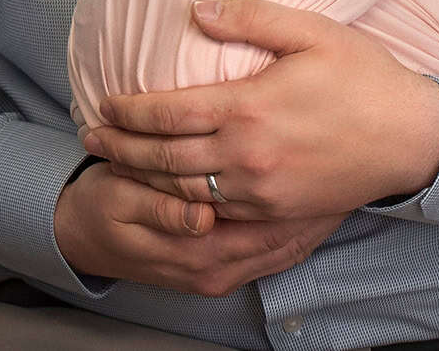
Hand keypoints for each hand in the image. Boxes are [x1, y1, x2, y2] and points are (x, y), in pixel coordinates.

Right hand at [53, 160, 343, 295]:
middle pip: (284, 242)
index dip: (301, 197)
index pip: (265, 226)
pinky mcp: (221, 273)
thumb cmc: (105, 205)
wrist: (81, 236)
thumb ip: (163, 209)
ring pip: (284, 250)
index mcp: (195, 249)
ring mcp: (220, 274)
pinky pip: (273, 257)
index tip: (331, 164)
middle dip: (319, 210)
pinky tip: (319, 211)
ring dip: (316, 221)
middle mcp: (214, 269)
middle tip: (357, 175)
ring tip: (351, 189)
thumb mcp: (122, 200)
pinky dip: (299, 235)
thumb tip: (200, 215)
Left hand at [80, 0, 438, 220]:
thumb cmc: (364, 77)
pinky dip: (181, 205)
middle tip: (90, 140)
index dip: (128, 112)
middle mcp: (245, 155)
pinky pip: (215, 212)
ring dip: (142, 180)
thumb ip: (251, 18)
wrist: (410, 137)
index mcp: (248, 107)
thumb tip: (196, 10)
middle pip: (162, 158)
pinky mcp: (275, 212)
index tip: (104, 105)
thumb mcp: (312, 31)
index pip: (167, 113)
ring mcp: (259, 190)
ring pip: (182, 191)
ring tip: (116, 167)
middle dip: (120, 149)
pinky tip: (167, 195)